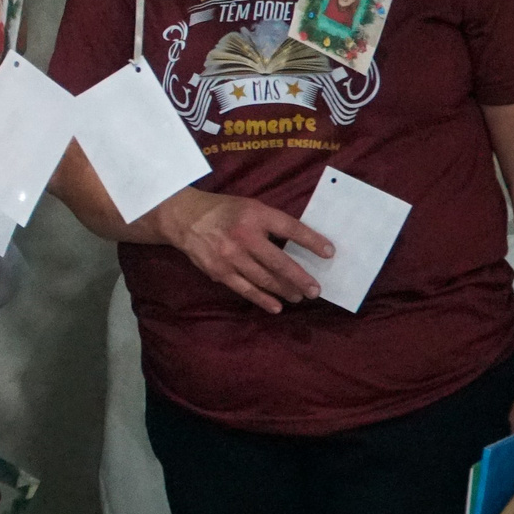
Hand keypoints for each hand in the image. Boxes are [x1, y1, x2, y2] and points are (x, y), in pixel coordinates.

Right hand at [152, 188, 329, 313]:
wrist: (183, 218)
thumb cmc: (223, 211)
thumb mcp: (250, 207)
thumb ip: (271, 223)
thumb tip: (299, 245)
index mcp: (255, 215)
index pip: (290, 229)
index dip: (312, 241)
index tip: (330, 253)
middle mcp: (243, 236)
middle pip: (279, 262)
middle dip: (300, 278)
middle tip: (316, 290)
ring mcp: (230, 256)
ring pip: (264, 279)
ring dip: (285, 290)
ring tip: (299, 297)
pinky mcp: (219, 271)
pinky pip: (245, 289)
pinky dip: (262, 299)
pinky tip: (276, 306)